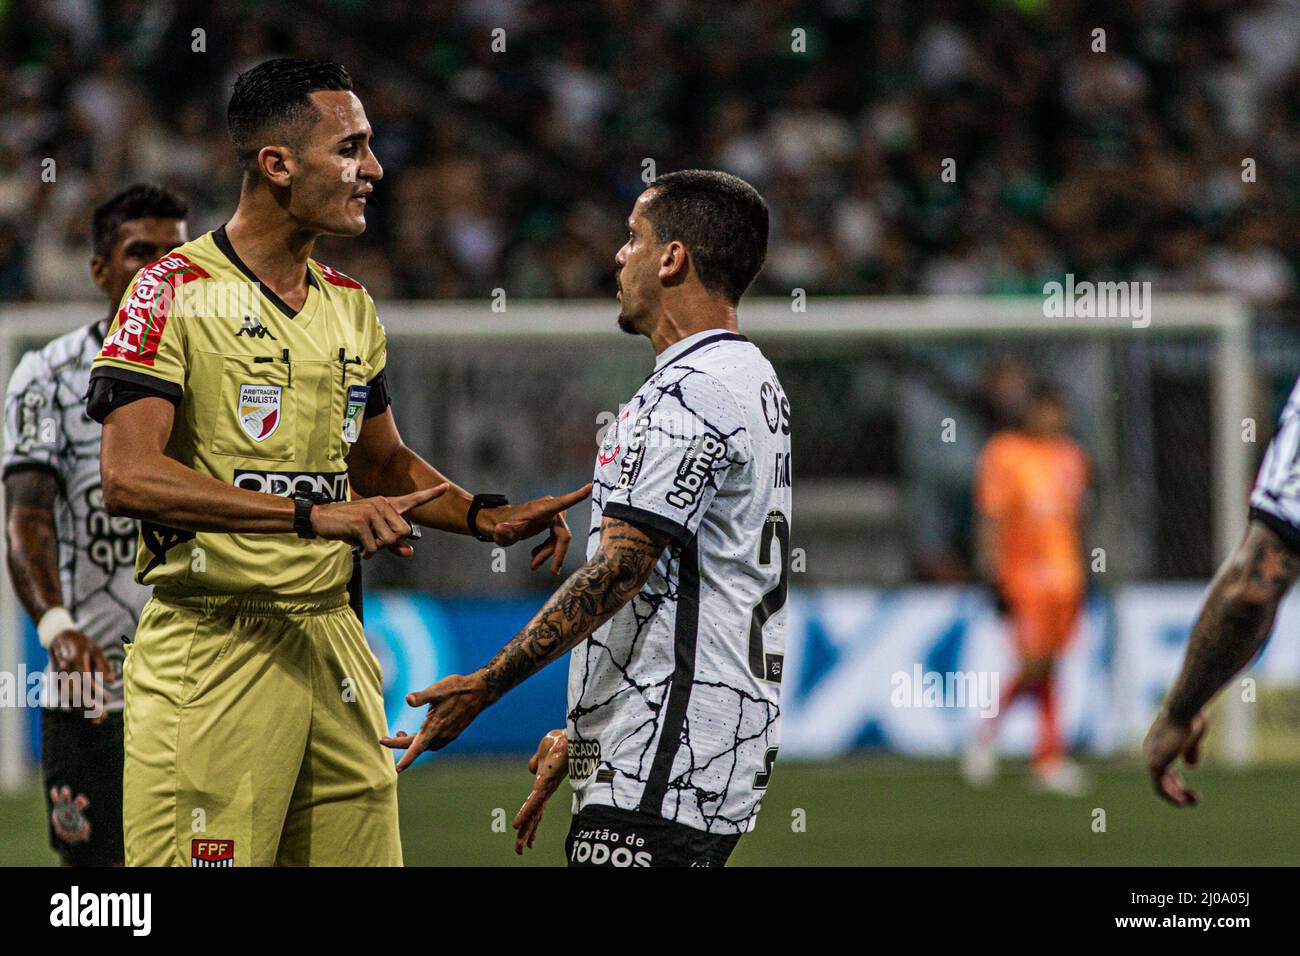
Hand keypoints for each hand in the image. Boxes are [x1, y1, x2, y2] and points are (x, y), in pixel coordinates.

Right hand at [48, 629, 109, 724]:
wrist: (58, 638)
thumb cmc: (81, 643)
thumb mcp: (95, 649)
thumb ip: (104, 665)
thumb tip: (112, 682)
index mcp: (76, 660)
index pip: (85, 681)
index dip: (95, 692)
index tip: (107, 702)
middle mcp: (65, 671)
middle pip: (76, 692)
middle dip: (89, 706)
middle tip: (102, 716)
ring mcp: (59, 677)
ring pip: (69, 697)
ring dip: (82, 710)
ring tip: (96, 719)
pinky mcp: (56, 681)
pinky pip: (64, 696)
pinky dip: (74, 706)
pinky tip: (84, 713)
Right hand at [312, 483, 448, 557]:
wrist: (320, 518)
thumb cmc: (348, 527)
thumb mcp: (372, 535)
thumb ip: (392, 544)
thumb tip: (410, 552)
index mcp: (386, 504)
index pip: (412, 500)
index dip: (431, 495)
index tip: (446, 487)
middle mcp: (381, 504)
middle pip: (403, 532)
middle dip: (389, 543)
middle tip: (372, 541)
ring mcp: (371, 511)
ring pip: (389, 540)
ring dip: (376, 548)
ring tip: (363, 541)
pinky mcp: (360, 522)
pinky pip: (373, 547)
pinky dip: (365, 552)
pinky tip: (356, 544)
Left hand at [380, 671, 492, 771]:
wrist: (481, 692)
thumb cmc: (458, 688)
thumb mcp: (438, 689)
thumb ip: (422, 696)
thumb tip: (407, 699)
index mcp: (436, 726)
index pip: (416, 747)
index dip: (405, 757)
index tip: (395, 768)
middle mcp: (442, 734)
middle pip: (417, 747)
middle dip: (400, 745)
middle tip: (385, 740)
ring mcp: (448, 735)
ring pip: (426, 746)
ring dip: (412, 744)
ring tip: (400, 733)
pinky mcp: (452, 733)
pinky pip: (434, 743)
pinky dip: (423, 742)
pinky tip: (420, 733)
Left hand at [479, 484, 592, 574]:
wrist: (500, 523)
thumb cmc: (501, 525)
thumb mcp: (501, 532)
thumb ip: (503, 531)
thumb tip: (500, 530)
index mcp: (541, 509)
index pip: (562, 502)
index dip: (576, 496)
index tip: (589, 487)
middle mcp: (550, 509)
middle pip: (563, 535)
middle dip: (556, 554)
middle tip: (552, 572)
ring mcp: (552, 515)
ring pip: (560, 539)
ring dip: (549, 553)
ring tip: (534, 564)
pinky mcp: (552, 521)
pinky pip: (557, 538)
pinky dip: (549, 549)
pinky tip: (536, 556)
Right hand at [513, 729, 568, 854]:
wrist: (573, 734)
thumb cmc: (563, 739)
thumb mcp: (545, 750)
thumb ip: (537, 761)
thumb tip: (532, 770)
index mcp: (546, 783)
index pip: (537, 807)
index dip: (531, 822)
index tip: (528, 840)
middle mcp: (547, 788)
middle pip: (536, 814)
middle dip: (528, 833)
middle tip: (520, 850)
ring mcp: (546, 786)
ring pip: (534, 812)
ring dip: (526, 829)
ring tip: (519, 847)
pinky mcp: (545, 782)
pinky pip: (533, 801)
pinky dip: (525, 813)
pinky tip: (517, 824)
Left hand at [1143, 709, 1208, 806]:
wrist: (1184, 709)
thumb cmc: (1191, 717)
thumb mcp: (1194, 735)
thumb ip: (1191, 750)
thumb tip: (1190, 766)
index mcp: (1158, 744)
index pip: (1162, 768)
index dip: (1175, 781)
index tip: (1190, 789)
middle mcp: (1151, 751)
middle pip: (1160, 779)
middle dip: (1177, 791)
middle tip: (1194, 799)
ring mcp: (1151, 758)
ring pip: (1160, 787)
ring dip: (1176, 798)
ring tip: (1191, 803)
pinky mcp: (1155, 764)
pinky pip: (1159, 789)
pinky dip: (1172, 798)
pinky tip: (1184, 803)